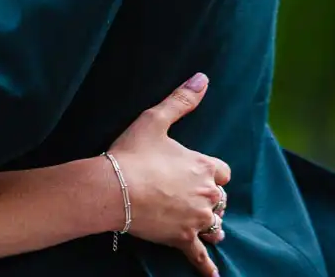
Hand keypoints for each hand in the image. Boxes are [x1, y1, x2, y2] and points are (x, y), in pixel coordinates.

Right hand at [108, 72, 231, 276]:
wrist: (113, 188)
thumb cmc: (132, 153)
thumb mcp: (154, 120)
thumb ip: (181, 100)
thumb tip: (203, 77)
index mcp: (203, 167)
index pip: (221, 171)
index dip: (208, 170)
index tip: (194, 169)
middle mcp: (207, 195)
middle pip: (219, 198)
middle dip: (208, 196)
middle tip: (186, 192)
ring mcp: (196, 219)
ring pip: (214, 225)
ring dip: (209, 223)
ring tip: (199, 222)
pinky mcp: (182, 238)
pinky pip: (199, 255)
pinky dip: (206, 265)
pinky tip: (212, 273)